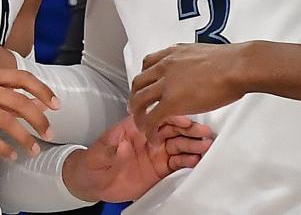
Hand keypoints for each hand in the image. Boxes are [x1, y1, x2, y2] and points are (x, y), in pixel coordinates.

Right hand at [0, 66, 58, 159]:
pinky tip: (12, 155)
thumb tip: (36, 103)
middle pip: (20, 102)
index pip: (23, 78)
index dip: (42, 90)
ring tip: (34, 150)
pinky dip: (5, 148)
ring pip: (8, 122)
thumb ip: (4, 95)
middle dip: (39, 120)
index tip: (56, 104)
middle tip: (50, 133)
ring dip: (25, 138)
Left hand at [63, 116, 212, 202]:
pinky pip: (178, 163)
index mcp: (138, 127)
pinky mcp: (161, 169)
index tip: (185, 122)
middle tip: (205, 134)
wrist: (94, 183)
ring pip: (180, 146)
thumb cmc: (95, 161)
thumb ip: (111, 145)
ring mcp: (157, 152)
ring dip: (193, 145)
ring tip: (206, 147)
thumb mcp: (99, 150)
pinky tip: (198, 160)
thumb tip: (122, 143)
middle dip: (190, 131)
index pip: (158, 118)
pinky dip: (188, 161)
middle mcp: (151, 137)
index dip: (173, 118)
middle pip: (174, 131)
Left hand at [129, 43, 246, 140]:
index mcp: (172, 53)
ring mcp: (166, 83)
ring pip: (138, 101)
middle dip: (135, 98)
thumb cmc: (230, 61)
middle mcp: (164, 66)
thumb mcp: (202, 53)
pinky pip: (151, 118)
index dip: (145, 79)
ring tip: (143, 127)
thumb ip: (191, 61)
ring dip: (138, 116)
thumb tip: (196, 68)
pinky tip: (154, 138)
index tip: (147, 88)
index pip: (147, 64)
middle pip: (138, 83)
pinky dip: (149, 130)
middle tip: (138, 110)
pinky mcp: (171, 102)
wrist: (236, 67)